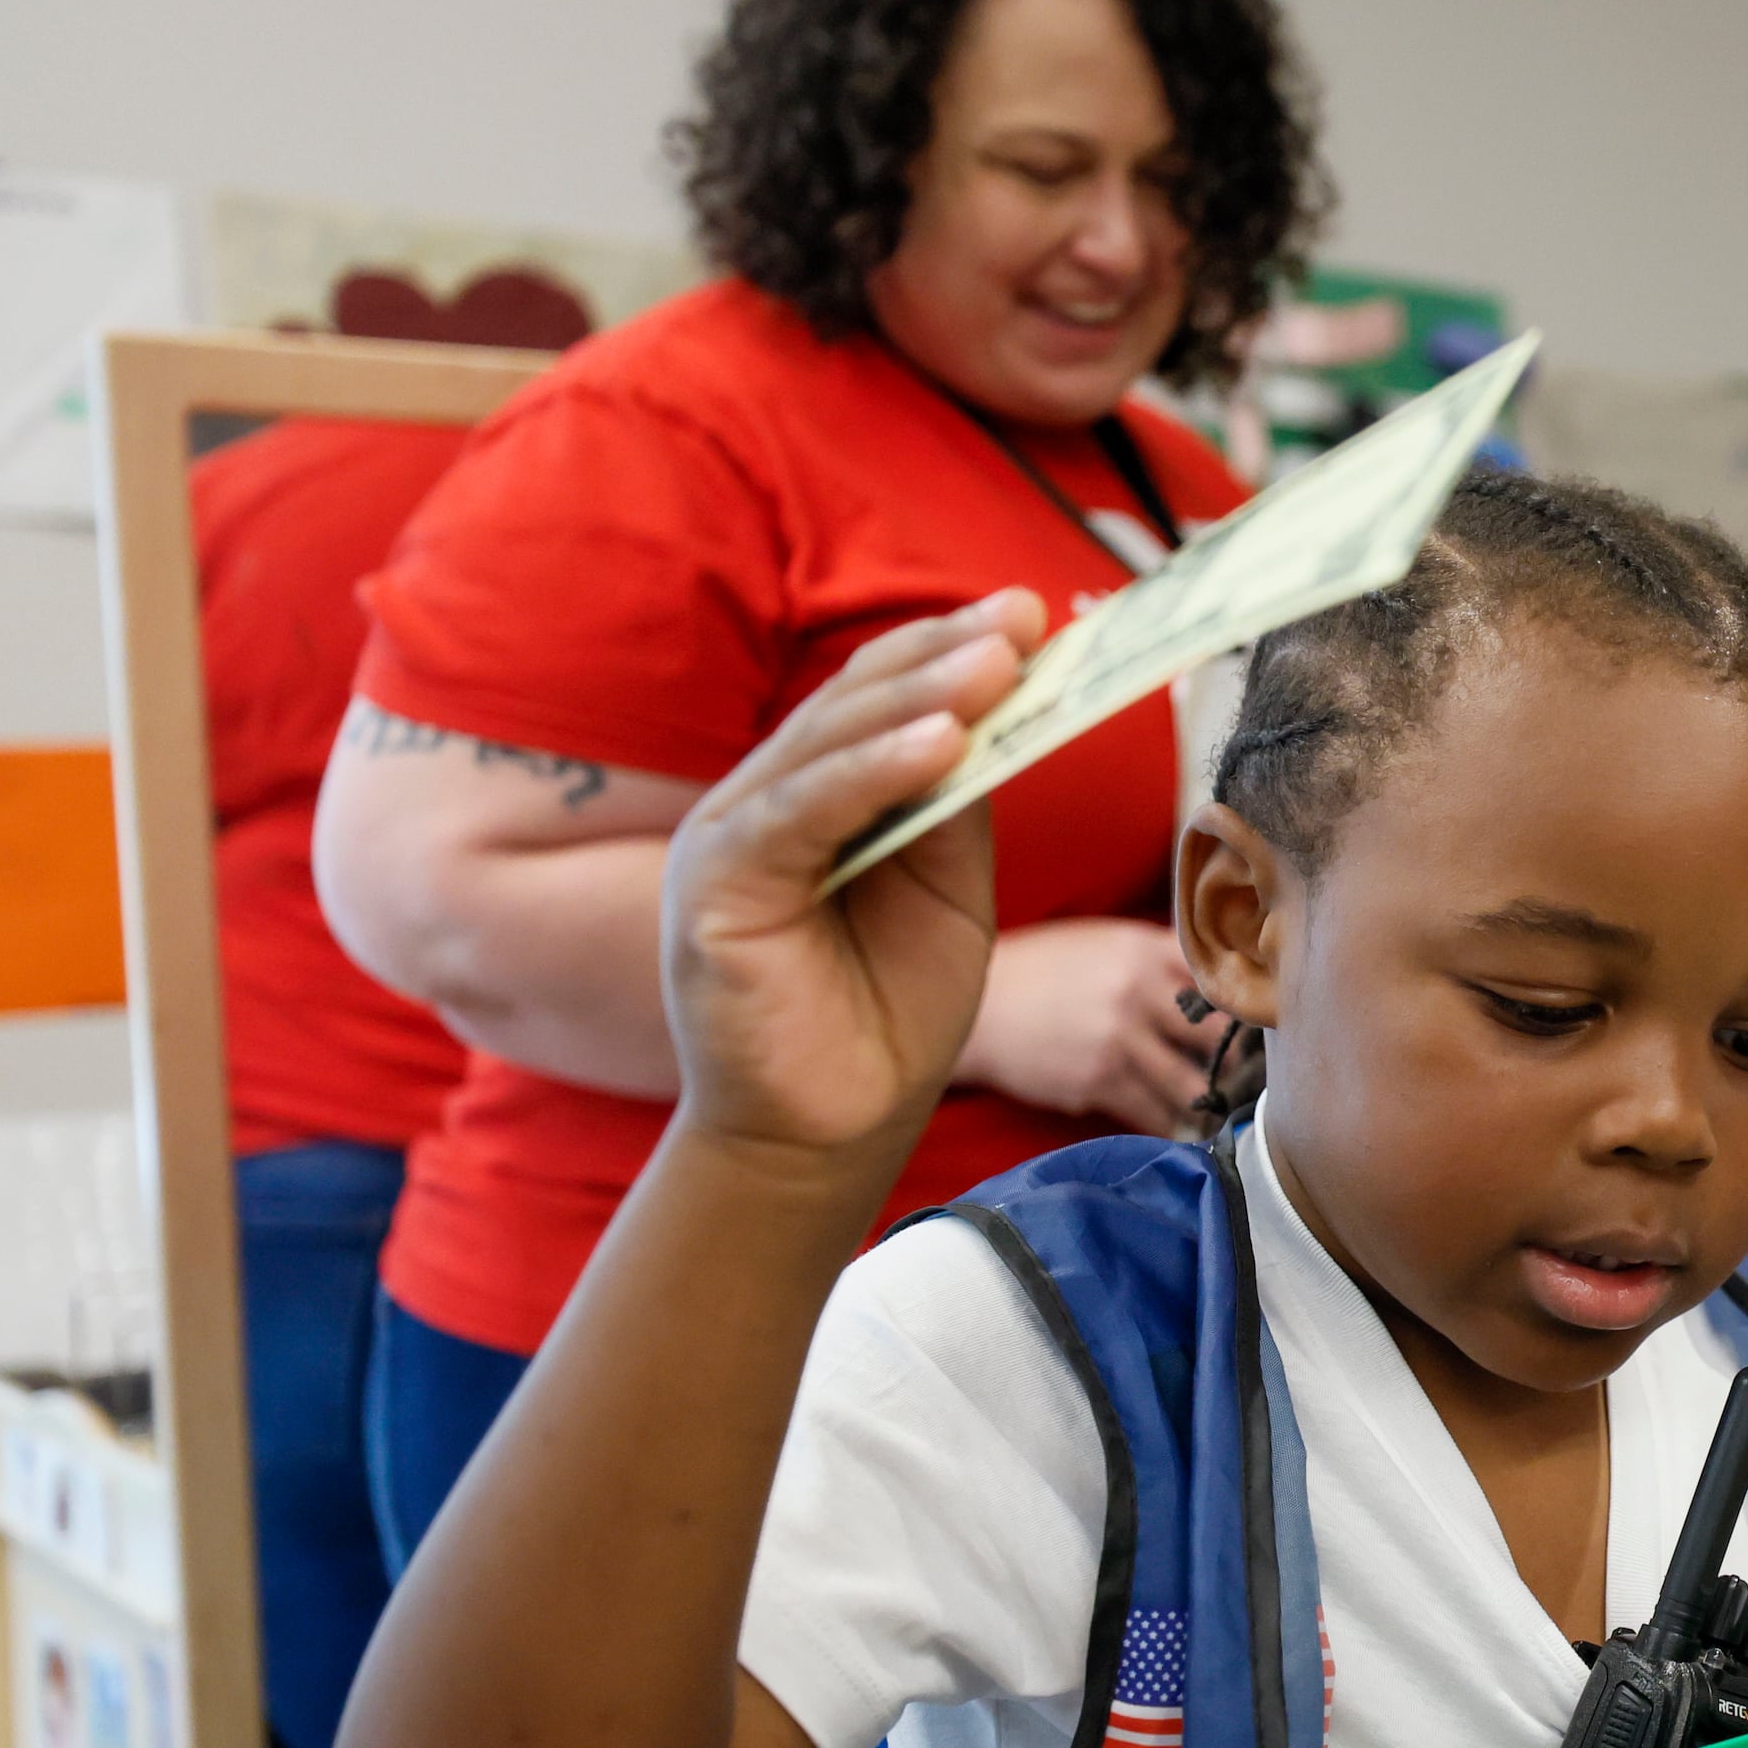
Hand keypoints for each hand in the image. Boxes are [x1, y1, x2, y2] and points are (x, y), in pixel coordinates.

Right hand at [658, 592, 1042, 1157]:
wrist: (828, 1132)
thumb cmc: (887, 1014)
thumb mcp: (947, 892)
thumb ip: (957, 810)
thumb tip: (1000, 715)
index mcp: (820, 792)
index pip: (883, 696)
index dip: (953, 649)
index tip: (1033, 614)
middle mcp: (766, 799)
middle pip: (858, 702)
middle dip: (948, 655)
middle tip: (1026, 619)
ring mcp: (732, 836)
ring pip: (831, 744)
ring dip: (920, 698)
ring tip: (996, 665)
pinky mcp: (714, 886)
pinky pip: (801, 813)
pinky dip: (871, 773)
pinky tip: (939, 745)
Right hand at [953, 918, 1228, 1133]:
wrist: (976, 1007)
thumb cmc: (1042, 970)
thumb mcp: (1102, 942)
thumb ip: (1156, 954)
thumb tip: (1214, 973)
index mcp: (1144, 949)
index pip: (1219, 977)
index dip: (1245, 1006)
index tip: (1264, 1027)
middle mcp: (1138, 991)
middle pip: (1217, 1035)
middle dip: (1238, 1061)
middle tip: (1255, 1078)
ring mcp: (1119, 1039)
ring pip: (1190, 1083)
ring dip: (1212, 1103)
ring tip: (1226, 1111)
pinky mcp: (1098, 1082)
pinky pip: (1152, 1113)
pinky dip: (1172, 1125)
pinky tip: (1185, 1131)